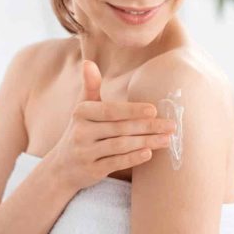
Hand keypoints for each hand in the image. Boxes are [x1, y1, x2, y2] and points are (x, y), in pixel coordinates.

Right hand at [46, 59, 176, 190]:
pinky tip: (149, 153)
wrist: (62, 167)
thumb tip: (88, 62)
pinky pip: (116, 163)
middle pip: (120, 128)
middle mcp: (81, 132)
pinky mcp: (92, 170)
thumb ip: (90, 86)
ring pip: (120, 146)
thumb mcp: (83, 109)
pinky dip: (133, 158)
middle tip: (171, 125)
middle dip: (148, 127)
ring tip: (166, 139)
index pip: (109, 110)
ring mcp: (85, 153)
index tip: (154, 110)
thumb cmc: (81, 131)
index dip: (132, 110)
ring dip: (146, 142)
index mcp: (81, 113)